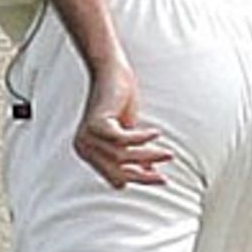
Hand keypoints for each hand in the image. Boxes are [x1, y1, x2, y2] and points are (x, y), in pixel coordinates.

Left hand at [73, 60, 170, 189]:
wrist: (111, 72)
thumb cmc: (120, 102)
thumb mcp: (129, 132)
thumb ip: (134, 153)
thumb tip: (150, 173)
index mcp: (88, 153)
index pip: (115, 178)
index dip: (138, 180)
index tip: (161, 179)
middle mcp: (84, 148)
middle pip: (117, 173)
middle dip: (143, 177)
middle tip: (165, 177)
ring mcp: (88, 136)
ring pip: (123, 157)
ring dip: (148, 155)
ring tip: (167, 153)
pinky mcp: (97, 123)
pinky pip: (122, 140)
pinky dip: (141, 138)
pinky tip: (155, 133)